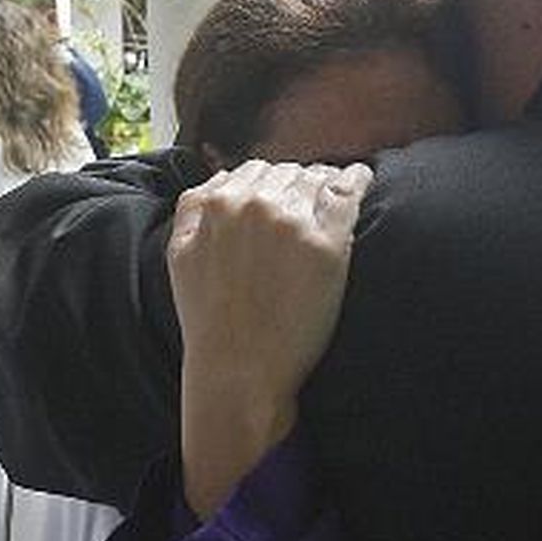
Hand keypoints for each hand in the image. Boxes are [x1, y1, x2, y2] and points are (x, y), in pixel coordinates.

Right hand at [168, 159, 372, 515]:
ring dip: (325, 184)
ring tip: (337, 193)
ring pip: (317, 178)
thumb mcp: (179, 255)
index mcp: (218, 203)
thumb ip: (192, 209)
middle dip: (297, 185)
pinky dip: (357, 182)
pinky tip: (363, 181)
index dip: (271, 185)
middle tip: (310, 204)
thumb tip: (218, 179)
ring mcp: (292, 223)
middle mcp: (254, 204)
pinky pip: (349, 193)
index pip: (255, 171)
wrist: (239, 369)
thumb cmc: (209, 320)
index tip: (285, 198)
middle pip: (288, 172)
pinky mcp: (327, 244)